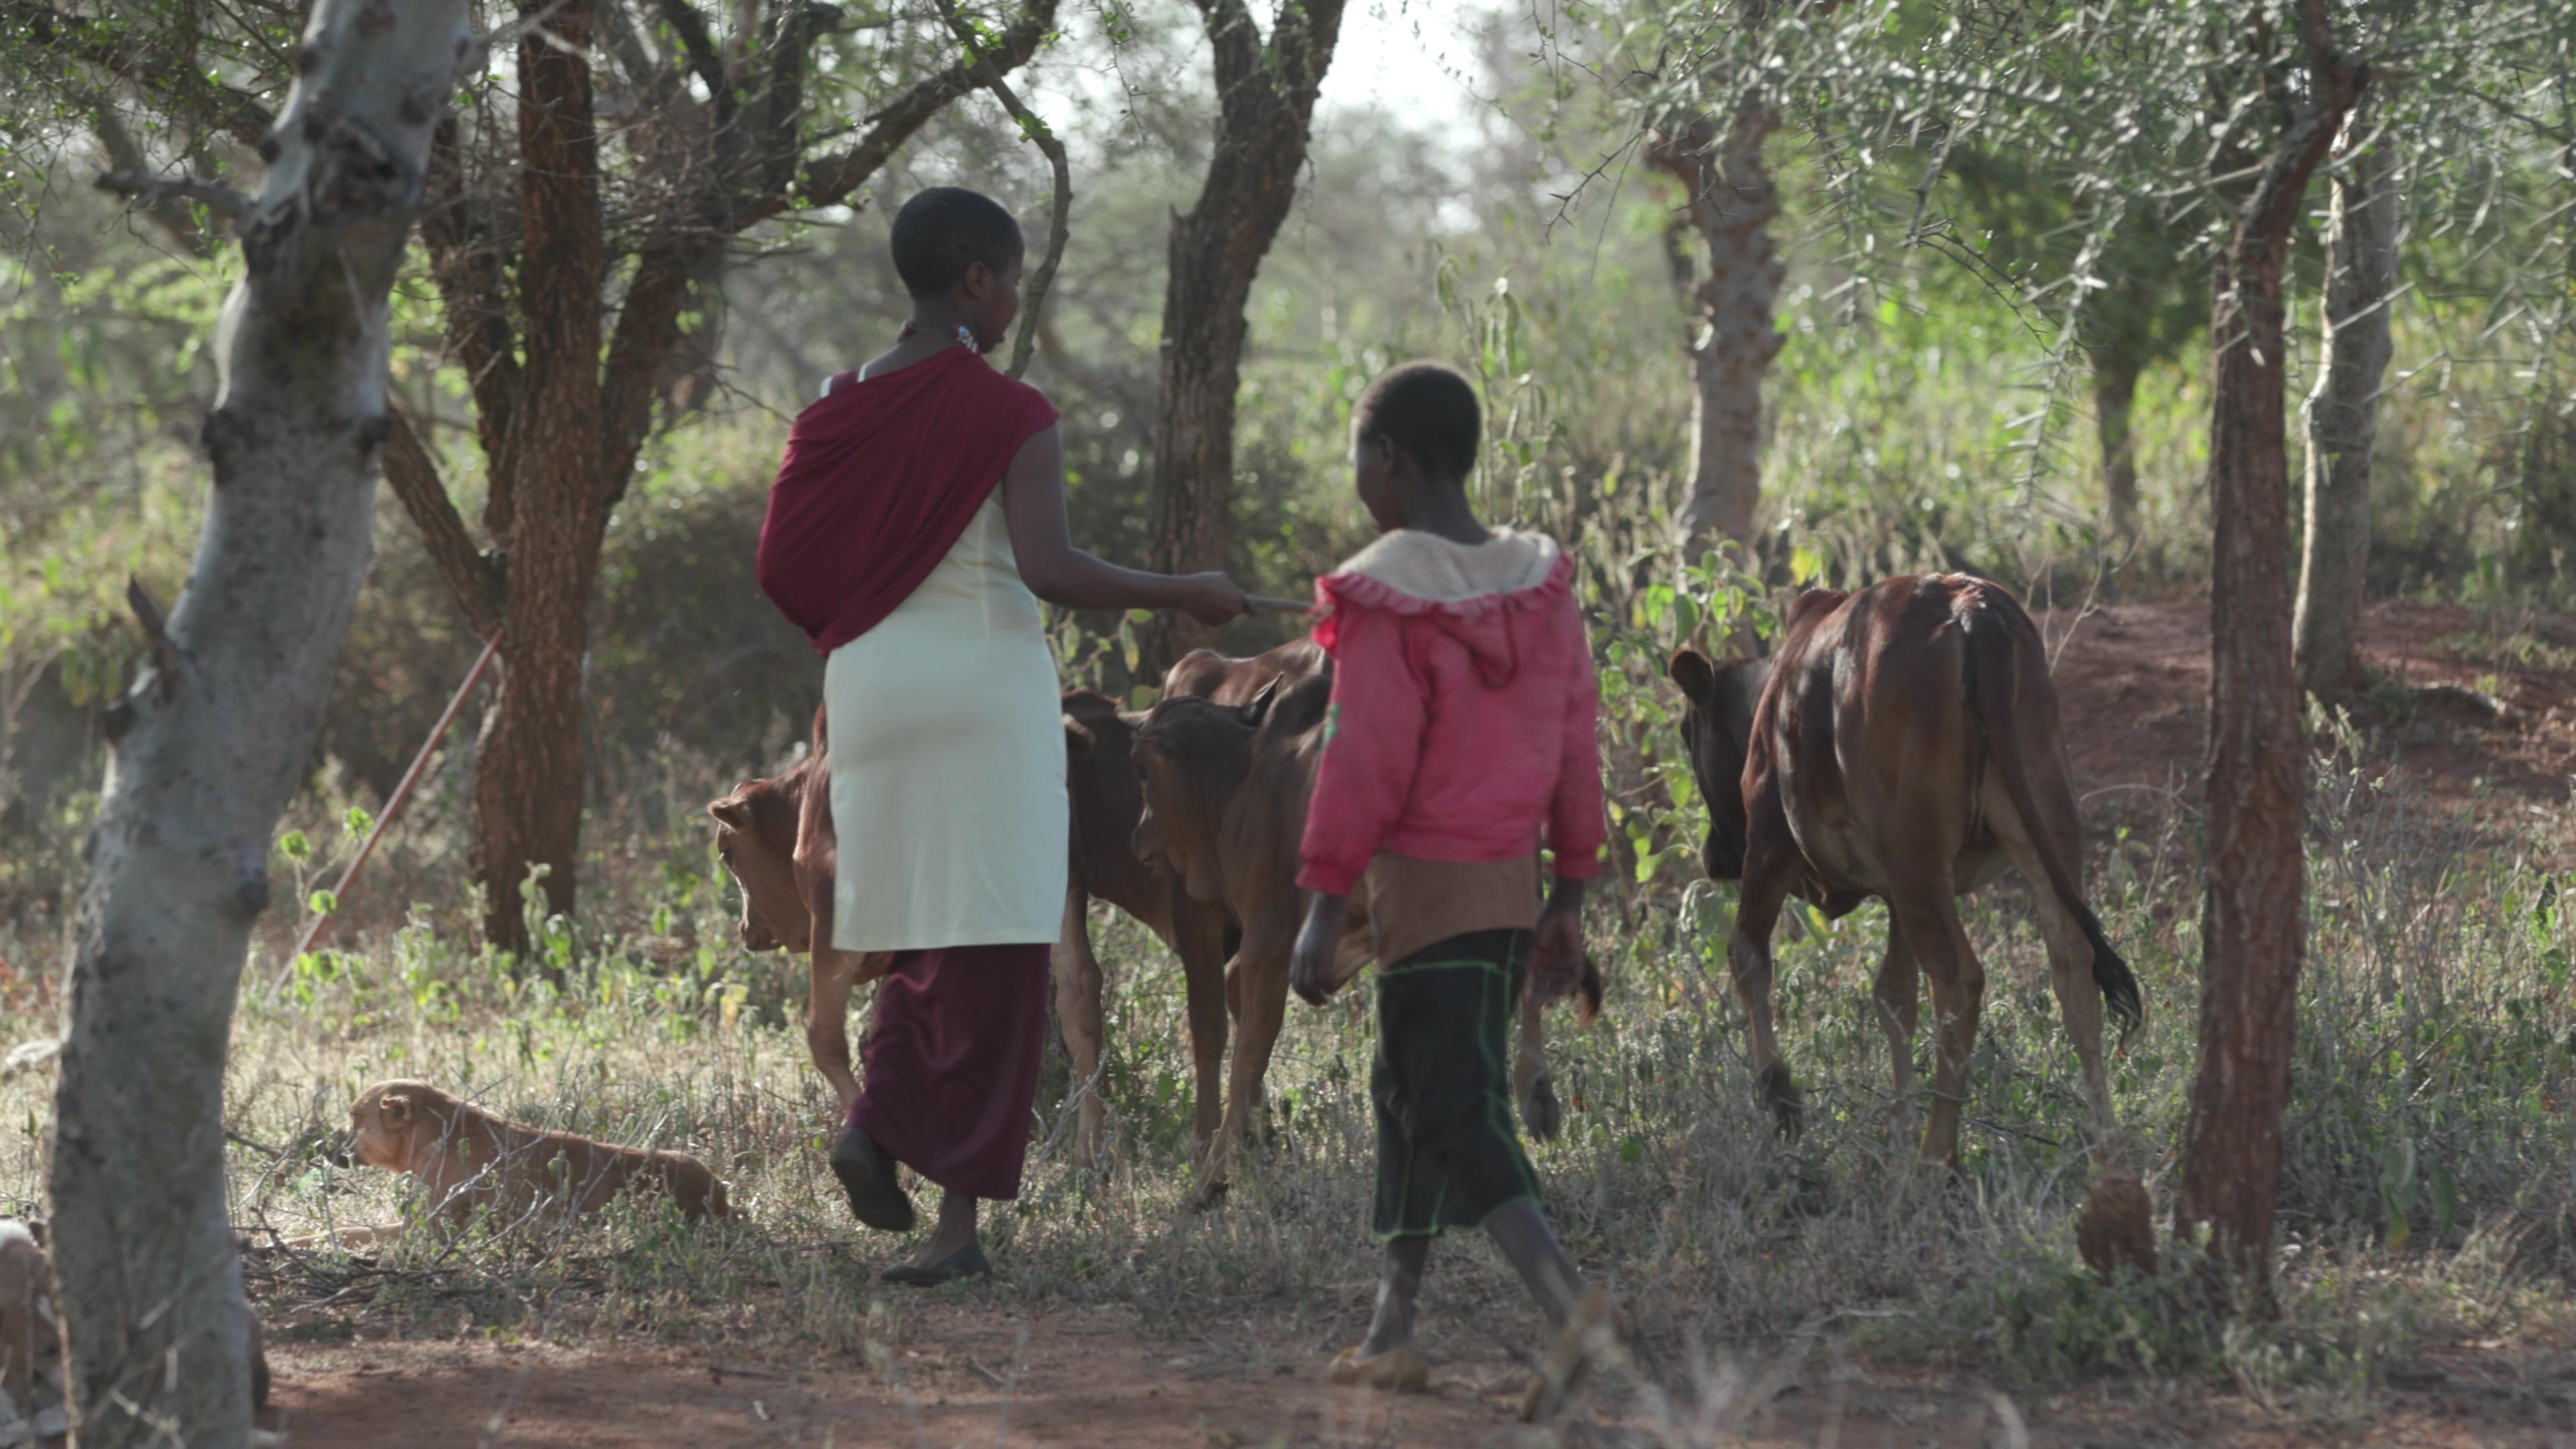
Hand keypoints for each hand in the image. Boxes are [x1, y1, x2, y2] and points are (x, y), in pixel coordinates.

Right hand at [1178, 572, 1251, 626]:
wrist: (1189, 592)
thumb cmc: (1206, 581)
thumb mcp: (1222, 576)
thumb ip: (1231, 585)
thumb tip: (1231, 588)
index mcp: (1240, 598)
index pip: (1253, 609)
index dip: (1252, 609)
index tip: (1251, 609)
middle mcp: (1234, 611)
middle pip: (1236, 610)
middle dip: (1230, 605)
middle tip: (1219, 597)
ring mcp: (1224, 619)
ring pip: (1225, 615)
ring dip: (1220, 609)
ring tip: (1208, 599)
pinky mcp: (1213, 624)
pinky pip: (1215, 619)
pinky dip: (1211, 614)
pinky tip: (1203, 606)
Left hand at [1291, 893, 1348, 1006]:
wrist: (1326, 905)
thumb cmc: (1323, 916)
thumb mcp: (1311, 936)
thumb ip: (1311, 947)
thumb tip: (1317, 955)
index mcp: (1297, 952)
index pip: (1293, 978)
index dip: (1301, 991)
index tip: (1311, 996)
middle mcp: (1301, 957)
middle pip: (1300, 985)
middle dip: (1309, 998)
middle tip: (1321, 1004)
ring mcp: (1311, 957)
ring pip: (1310, 986)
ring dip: (1317, 998)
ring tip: (1326, 1003)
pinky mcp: (1323, 955)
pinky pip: (1323, 979)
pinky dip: (1327, 988)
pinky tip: (1332, 990)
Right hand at [1529, 878, 1586, 1003]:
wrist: (1559, 912)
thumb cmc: (1545, 928)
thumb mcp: (1534, 952)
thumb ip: (1530, 970)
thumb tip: (1524, 990)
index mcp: (1545, 963)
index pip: (1539, 983)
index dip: (1535, 994)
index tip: (1528, 1005)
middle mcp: (1557, 966)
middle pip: (1552, 986)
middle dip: (1546, 997)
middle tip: (1540, 1007)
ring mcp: (1568, 963)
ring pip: (1564, 983)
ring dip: (1557, 992)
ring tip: (1550, 1001)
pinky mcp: (1578, 958)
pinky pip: (1576, 975)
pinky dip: (1569, 983)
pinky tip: (1563, 990)